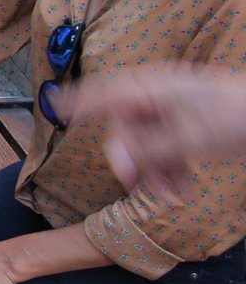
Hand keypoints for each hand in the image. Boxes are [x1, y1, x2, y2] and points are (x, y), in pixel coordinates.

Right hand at [66, 66, 245, 195]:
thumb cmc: (236, 117)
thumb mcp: (187, 139)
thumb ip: (148, 152)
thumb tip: (121, 166)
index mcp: (153, 89)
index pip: (105, 92)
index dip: (79, 99)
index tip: (55, 106)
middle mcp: (159, 98)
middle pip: (127, 129)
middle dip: (134, 160)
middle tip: (138, 185)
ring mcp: (176, 113)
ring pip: (148, 144)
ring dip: (155, 172)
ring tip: (171, 194)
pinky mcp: (191, 128)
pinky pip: (167, 150)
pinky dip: (171, 170)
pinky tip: (181, 189)